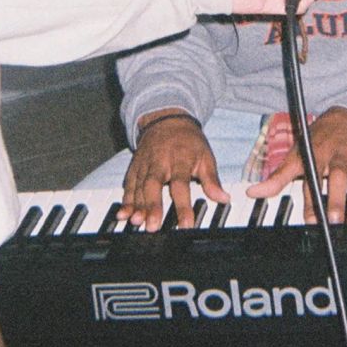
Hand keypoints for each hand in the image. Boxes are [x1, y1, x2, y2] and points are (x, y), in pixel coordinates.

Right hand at [121, 112, 229, 230]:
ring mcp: (145, 164)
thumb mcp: (205, 156)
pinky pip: (128, 184)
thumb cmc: (189, 142)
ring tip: (136, 222)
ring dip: (136, 205)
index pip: (181, 184)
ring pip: (138, 186)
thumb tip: (224, 198)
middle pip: (154, 184)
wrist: (167, 120)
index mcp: (180, 159)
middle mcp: (160, 162)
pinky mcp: (134, 167)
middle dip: (152, 206)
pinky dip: (125, 200)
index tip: (186, 224)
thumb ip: (212, 180)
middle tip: (152, 226)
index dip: (183, 205)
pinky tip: (122, 214)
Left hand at [247, 107, 346, 224]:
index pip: (314, 181)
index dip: (312, 201)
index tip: (312, 220)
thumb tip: (252, 193)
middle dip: (337, 199)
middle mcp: (340, 159)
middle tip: (334, 220)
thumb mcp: (295, 155)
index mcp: (319, 156)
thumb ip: (277, 178)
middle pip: (339, 180)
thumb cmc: (318, 140)